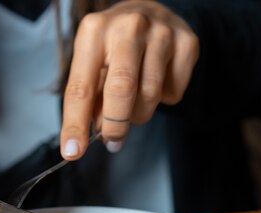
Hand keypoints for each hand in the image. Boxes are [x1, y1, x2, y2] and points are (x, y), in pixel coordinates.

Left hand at [60, 0, 198, 156]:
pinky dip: (164, 100)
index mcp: (94, 31)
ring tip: (133, 106)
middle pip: (120, 89)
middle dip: (114, 124)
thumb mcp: (92, 63)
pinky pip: (174, 92)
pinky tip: (157, 82)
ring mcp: (161, 32)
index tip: (73, 151)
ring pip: (150, 95)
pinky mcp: (187, 43)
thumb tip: (86, 138)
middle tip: (112, 141)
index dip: (75, 124)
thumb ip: (89, 98)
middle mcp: (128, 26)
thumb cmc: (113, 46)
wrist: (152, 12)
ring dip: (139, 114)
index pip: (80, 87)